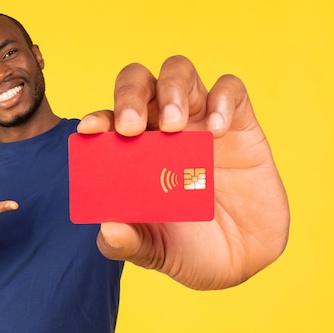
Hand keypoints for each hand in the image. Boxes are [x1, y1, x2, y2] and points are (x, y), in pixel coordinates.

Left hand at [77, 55, 289, 289]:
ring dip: (171, 89)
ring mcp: (200, 122)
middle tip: (132, 128)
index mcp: (134, 153)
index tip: (89, 130)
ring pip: (179, 72)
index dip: (98, 117)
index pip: (110, 120)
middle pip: (139, 83)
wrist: (244, 260)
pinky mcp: (239, 124)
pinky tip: (216, 132)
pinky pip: (230, 90)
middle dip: (129, 95)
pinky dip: (222, 100)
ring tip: (175, 127)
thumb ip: (128, 244)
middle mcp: (163, 130)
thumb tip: (106, 231)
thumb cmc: (190, 249)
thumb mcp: (155, 252)